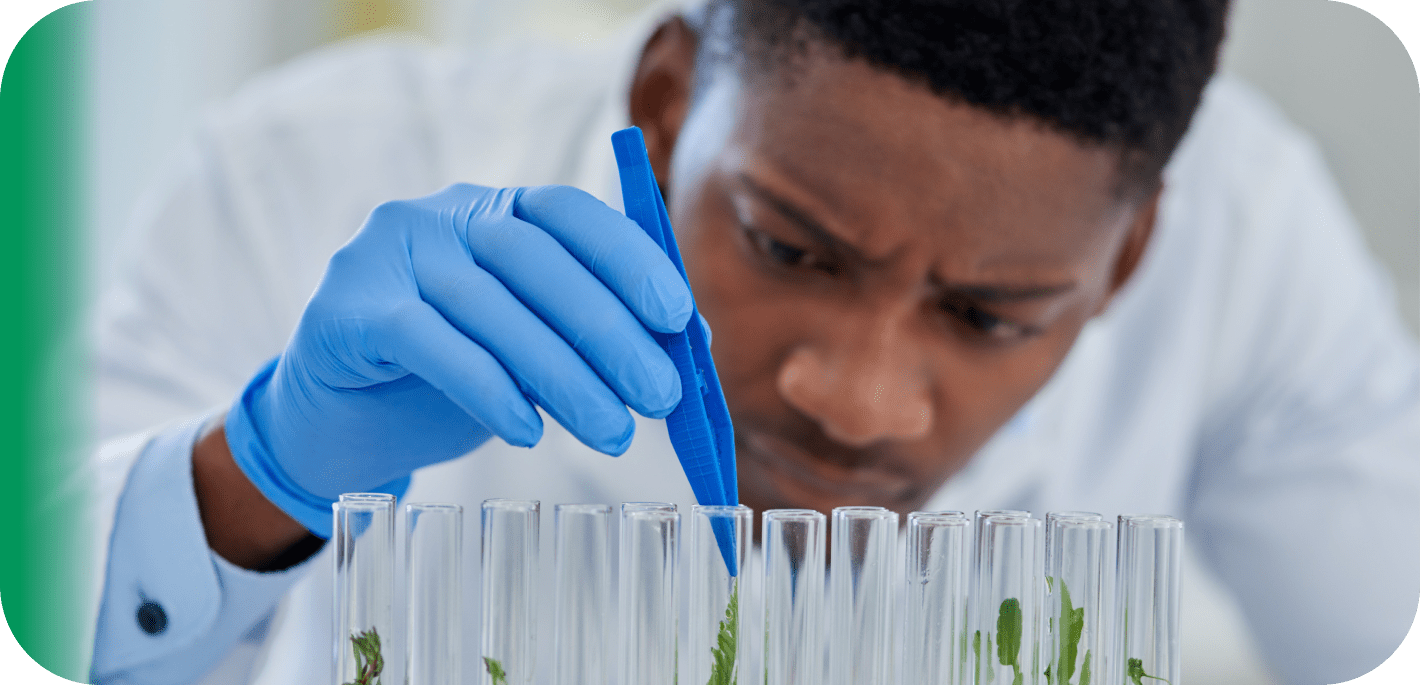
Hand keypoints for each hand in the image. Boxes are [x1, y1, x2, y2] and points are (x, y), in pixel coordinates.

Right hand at [224, 184, 691, 536]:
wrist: (338, 427)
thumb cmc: (450, 382)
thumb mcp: (532, 353)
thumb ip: (595, 337)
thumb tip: (691, 345)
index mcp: (492, 211)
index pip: (569, 214)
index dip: (627, 259)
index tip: (678, 317)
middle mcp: (438, 216)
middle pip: (535, 261)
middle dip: (607, 331)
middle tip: (660, 396)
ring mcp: (384, 256)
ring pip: (488, 307)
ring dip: (561, 375)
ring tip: (613, 432)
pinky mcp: (345, 310)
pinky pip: (428, 342)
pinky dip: (486, 387)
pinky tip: (526, 430)